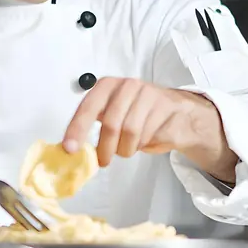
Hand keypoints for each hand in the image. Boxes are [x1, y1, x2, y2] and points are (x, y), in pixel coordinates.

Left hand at [62, 77, 235, 178]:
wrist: (178, 113)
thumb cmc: (138, 114)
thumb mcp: (113, 113)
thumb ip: (95, 124)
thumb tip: (72, 147)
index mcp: (108, 85)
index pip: (88, 107)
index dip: (77, 129)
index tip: (69, 149)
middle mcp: (128, 85)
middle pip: (111, 124)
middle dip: (105, 149)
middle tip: (103, 161)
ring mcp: (149, 95)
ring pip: (130, 132)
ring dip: (126, 148)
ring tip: (126, 149)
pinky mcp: (166, 108)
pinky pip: (149, 135)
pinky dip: (142, 145)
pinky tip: (144, 141)